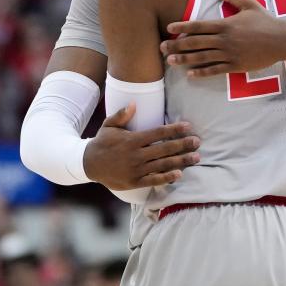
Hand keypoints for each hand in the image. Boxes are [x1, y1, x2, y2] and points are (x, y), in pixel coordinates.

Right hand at [83, 103, 200, 190]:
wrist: (88, 164)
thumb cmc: (101, 143)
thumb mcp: (108, 125)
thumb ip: (121, 115)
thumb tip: (134, 103)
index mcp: (132, 140)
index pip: (158, 133)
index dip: (174, 129)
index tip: (188, 126)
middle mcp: (136, 155)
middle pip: (165, 149)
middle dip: (183, 145)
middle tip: (198, 142)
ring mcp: (136, 169)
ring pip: (163, 164)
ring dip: (181, 161)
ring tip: (196, 158)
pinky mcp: (134, 182)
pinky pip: (154, 180)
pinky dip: (167, 178)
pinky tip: (179, 174)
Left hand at [162, 0, 284, 76]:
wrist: (282, 40)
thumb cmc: (266, 21)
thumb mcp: (249, 5)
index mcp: (226, 24)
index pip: (199, 25)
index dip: (182, 26)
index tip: (169, 28)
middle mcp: (225, 40)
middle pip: (196, 43)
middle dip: (177, 45)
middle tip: (161, 48)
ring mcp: (230, 54)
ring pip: (202, 57)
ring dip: (185, 60)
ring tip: (170, 61)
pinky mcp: (236, 66)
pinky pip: (216, 70)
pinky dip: (202, 72)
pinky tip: (190, 74)